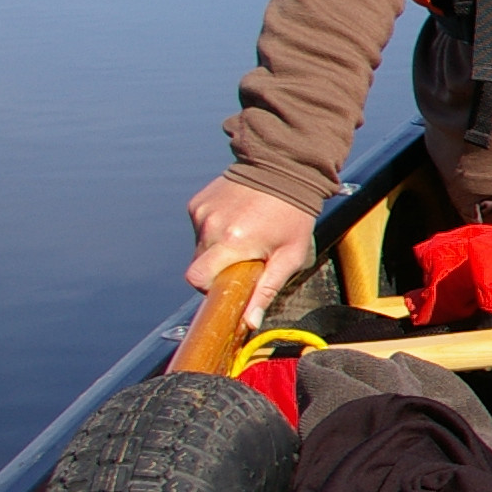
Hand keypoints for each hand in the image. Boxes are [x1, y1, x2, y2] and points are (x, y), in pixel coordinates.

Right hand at [185, 176, 317, 327]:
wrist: (283, 169)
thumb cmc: (293, 216)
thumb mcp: (289, 255)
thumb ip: (267, 290)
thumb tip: (249, 322)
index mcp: (232, 242)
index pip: (197, 278)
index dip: (208, 288)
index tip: (228, 286)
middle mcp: (210, 227)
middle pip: (198, 265)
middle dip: (216, 271)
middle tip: (243, 262)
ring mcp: (202, 213)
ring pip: (199, 247)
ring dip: (217, 250)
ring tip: (246, 236)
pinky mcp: (198, 202)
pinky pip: (200, 228)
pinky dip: (214, 231)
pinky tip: (237, 221)